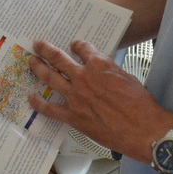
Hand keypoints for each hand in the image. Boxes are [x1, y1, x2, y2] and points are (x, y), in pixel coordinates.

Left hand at [28, 39, 172, 163]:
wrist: (142, 128)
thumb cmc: (139, 103)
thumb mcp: (126, 77)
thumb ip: (109, 71)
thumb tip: (101, 71)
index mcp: (99, 65)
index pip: (83, 48)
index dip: (77, 45)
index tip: (74, 45)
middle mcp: (84, 77)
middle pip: (59, 59)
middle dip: (46, 50)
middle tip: (38, 45)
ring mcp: (75, 97)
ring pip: (50, 78)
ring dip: (39, 68)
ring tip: (31, 62)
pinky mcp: (73, 116)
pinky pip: (50, 108)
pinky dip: (38, 103)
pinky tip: (31, 98)